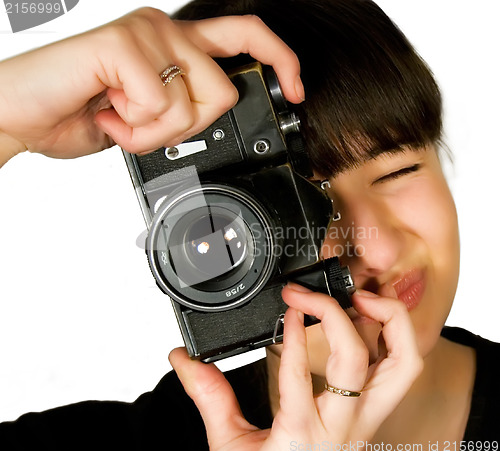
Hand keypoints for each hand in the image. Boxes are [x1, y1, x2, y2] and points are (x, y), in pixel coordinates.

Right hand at [0, 8, 302, 164]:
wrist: (26, 114)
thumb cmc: (83, 112)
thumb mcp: (148, 117)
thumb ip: (183, 108)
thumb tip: (215, 114)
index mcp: (176, 45)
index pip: (246, 37)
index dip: (281, 61)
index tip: (296, 91)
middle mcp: (165, 31)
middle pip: (223, 91)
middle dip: (188, 127)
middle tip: (146, 125)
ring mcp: (145, 34)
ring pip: (192, 104)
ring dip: (154, 132)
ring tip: (120, 118)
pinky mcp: (121, 45)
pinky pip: (158, 105)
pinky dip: (133, 130)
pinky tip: (106, 114)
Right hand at [169, 286, 422, 450]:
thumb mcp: (230, 447)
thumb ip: (209, 398)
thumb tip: (186, 360)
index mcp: (303, 432)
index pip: (301, 374)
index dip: (297, 334)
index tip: (289, 306)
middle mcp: (342, 425)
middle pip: (361, 361)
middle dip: (342, 315)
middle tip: (323, 294)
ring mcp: (365, 422)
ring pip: (402, 365)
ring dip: (386, 322)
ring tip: (360, 297)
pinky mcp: (373, 417)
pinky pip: (398, 370)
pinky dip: (391, 337)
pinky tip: (369, 321)